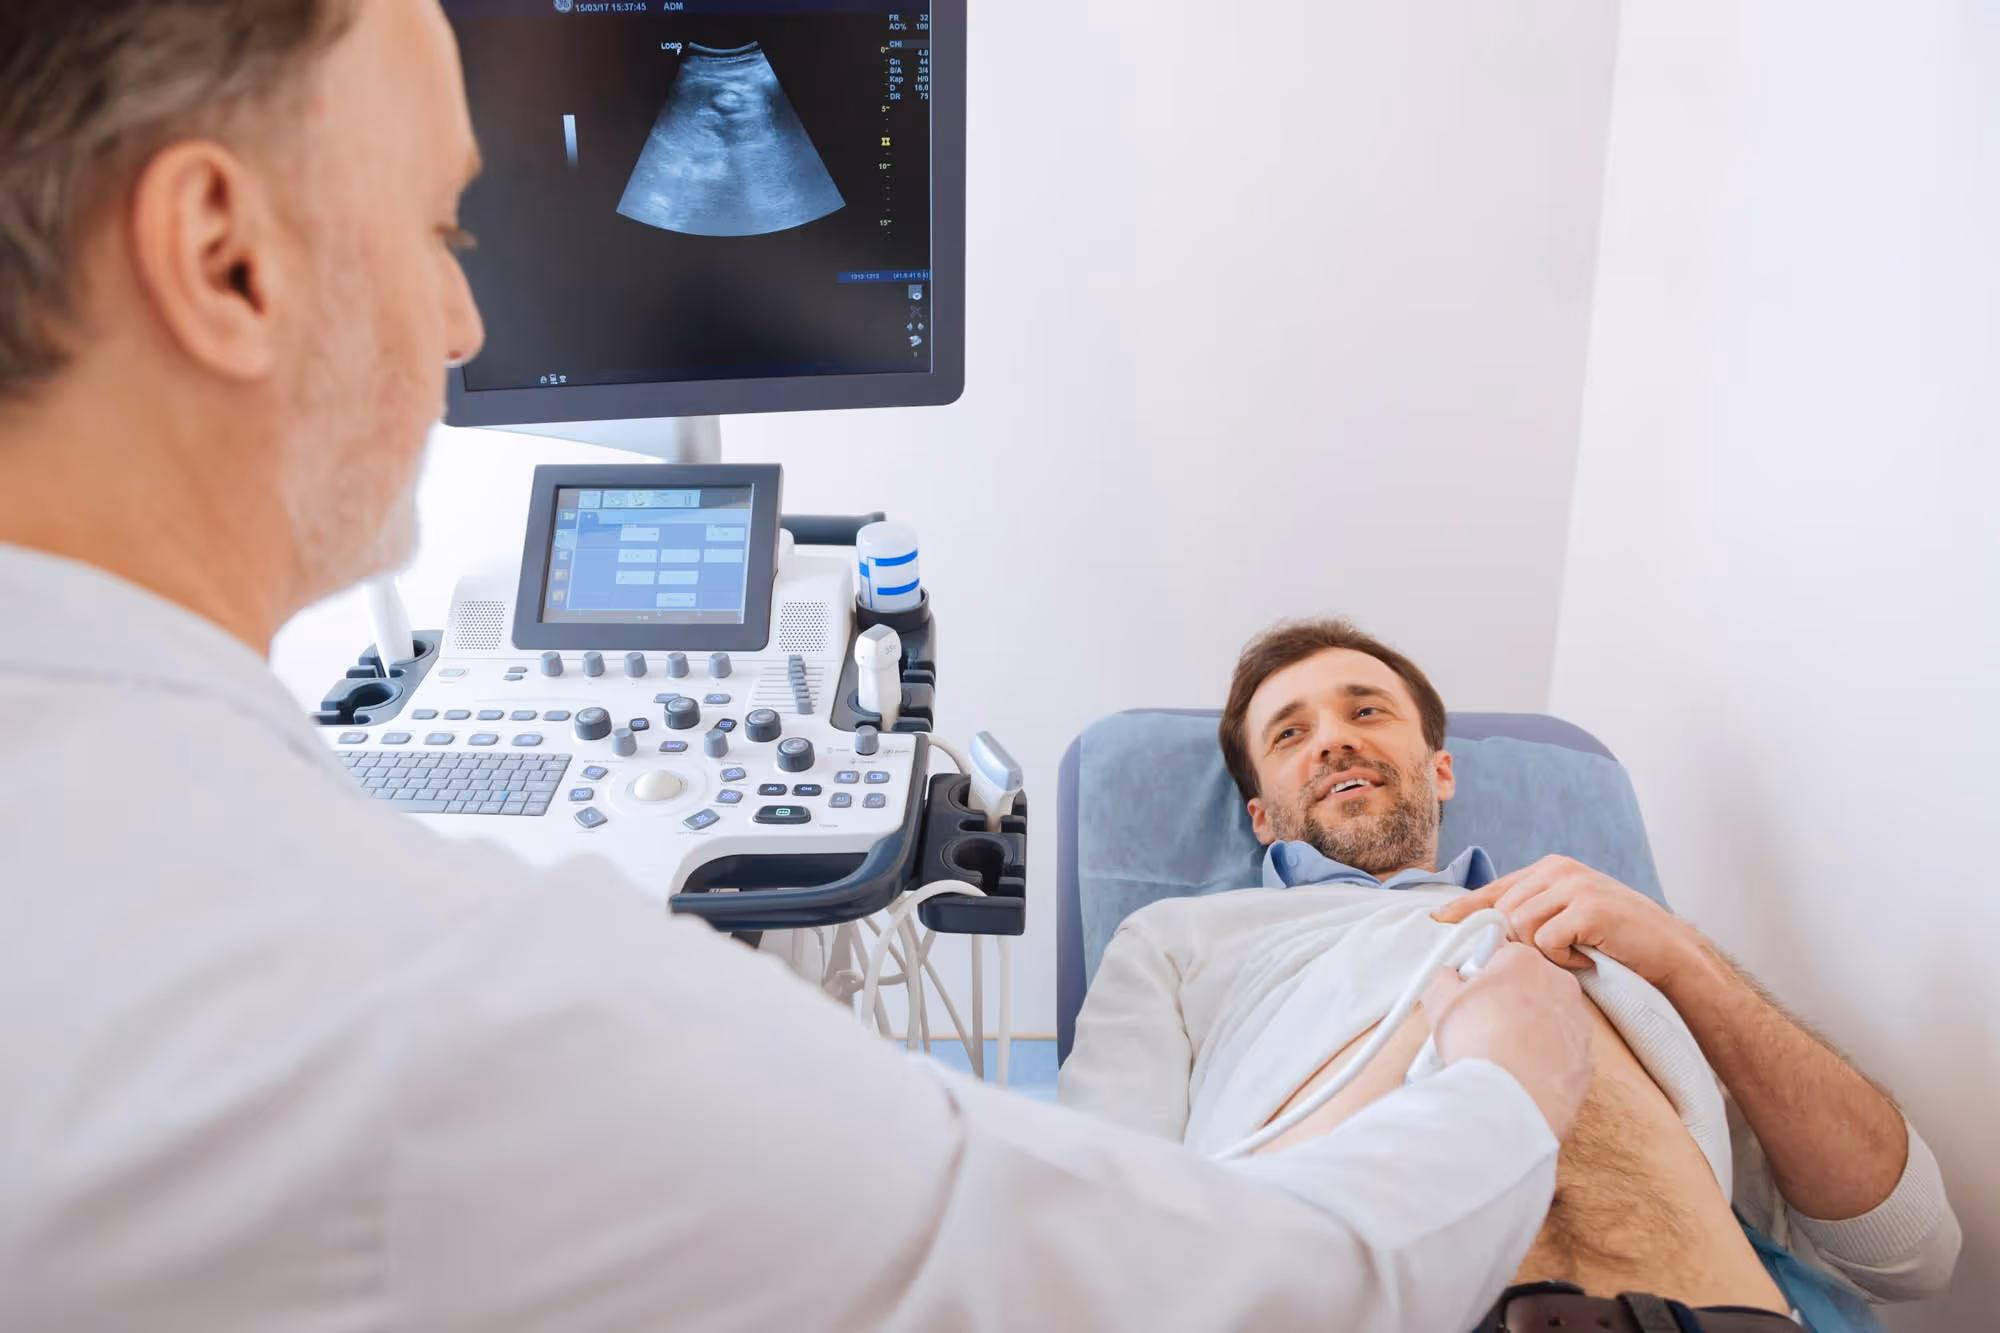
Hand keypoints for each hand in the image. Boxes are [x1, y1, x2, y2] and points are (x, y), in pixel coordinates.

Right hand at [1422, 941, 1593, 1140]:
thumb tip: (1448, 977)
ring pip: (1545, 1018)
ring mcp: (1578, 1024)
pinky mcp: (1585, 1060)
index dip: (1479, 975)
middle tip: (1478, 1025)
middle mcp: (1560, 985)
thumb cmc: (1475, 1043)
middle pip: (1526, 985)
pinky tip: (1518, 1073)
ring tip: (1497, 1054)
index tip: (1469, 992)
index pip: (1500, 955)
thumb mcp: (1438, 999)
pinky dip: (1542, 1060)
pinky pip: (1559, 1052)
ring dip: (1525, 1030)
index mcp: (1526, 961)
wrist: (1506, 1098)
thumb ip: (1443, 977)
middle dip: (1505, 1001)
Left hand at [1432, 855, 1701, 987]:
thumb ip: (1532, 913)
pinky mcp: (1587, 907)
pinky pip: (1545, 940)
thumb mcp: (1569, 916)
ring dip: (1541, 952)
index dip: (1465, 909)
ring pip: (1519, 926)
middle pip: (1502, 912)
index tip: (1438, 922)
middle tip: (1549, 959)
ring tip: (1571, 956)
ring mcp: (1574, 885)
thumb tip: (1481, 933)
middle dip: (1514, 943)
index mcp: (1550, 868)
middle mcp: (1559, 870)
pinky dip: (1561, 958)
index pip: (1495, 888)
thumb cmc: (1616, 940)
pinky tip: (1585, 958)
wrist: (1669, 951)